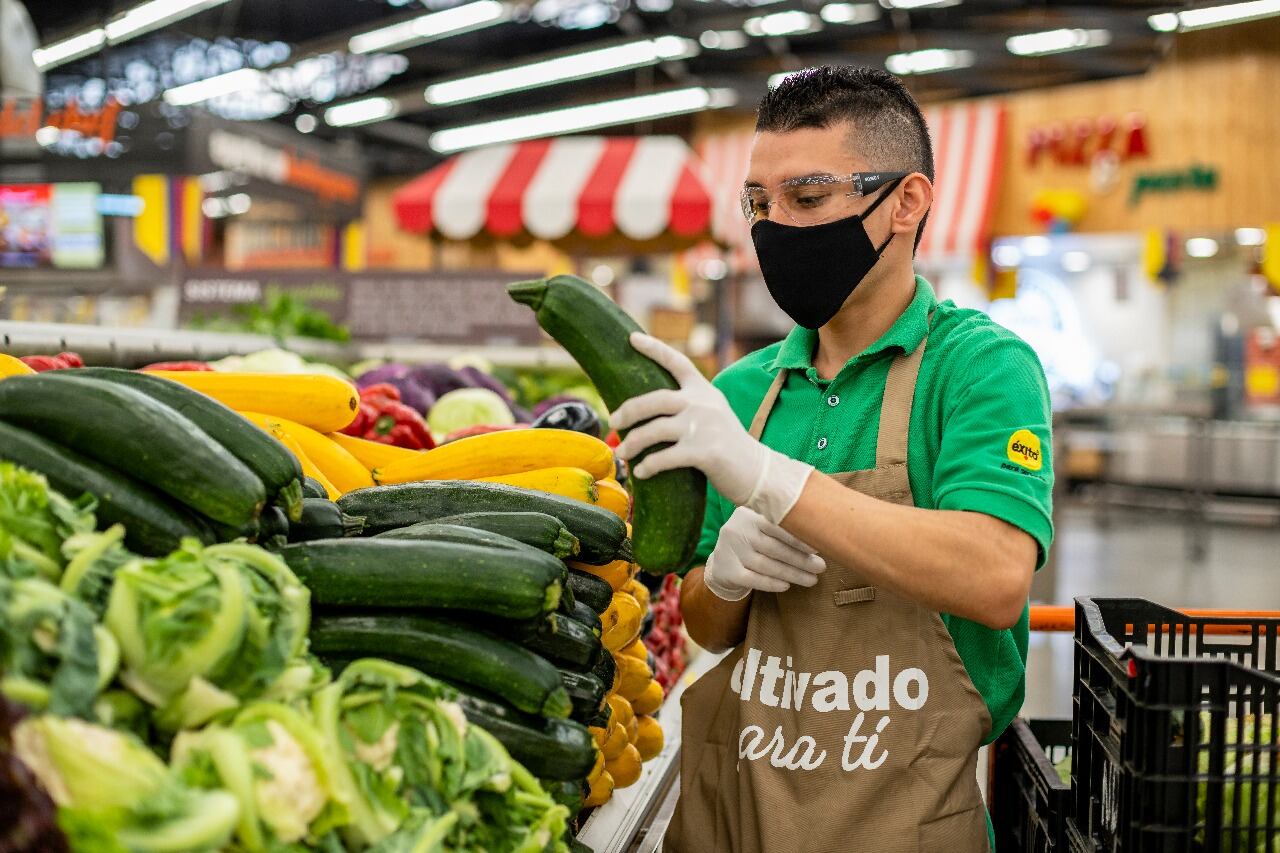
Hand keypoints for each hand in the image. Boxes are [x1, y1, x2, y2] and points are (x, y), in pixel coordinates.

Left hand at [612, 333, 813, 524]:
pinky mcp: (704, 452)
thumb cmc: (726, 445)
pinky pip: (665, 457)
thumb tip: (646, 410)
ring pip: (654, 430)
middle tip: (613, 422)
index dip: (654, 349)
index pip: (677, 362)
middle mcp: (702, 404)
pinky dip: (648, 465)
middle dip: (628, 410)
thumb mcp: (712, 414)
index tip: (632, 339)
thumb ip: (687, 405)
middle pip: (654, 400)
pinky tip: (640, 471)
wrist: (757, 471)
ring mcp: (703, 427)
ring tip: (621, 452)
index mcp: (703, 391)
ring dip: (633, 443)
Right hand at [703, 506, 825, 600]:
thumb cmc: (753, 541)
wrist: (722, 561)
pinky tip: (787, 586)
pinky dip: (771, 583)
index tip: (819, 547)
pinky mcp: (727, 571)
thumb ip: (783, 524)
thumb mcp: (761, 525)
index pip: (776, 525)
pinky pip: (753, 579)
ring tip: (812, 579)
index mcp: (749, 514)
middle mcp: (737, 530)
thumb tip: (820, 532)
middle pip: (773, 548)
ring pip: (766, 565)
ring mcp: (730, 551)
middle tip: (821, 567)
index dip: (798, 537)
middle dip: (800, 559)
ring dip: (792, 574)